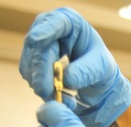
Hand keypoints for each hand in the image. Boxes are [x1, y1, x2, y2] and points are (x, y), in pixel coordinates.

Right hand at [19, 8, 130, 126]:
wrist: (93, 80)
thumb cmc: (99, 67)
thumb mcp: (100, 69)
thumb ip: (86, 72)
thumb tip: (66, 80)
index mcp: (70, 22)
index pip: (55, 22)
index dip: (44, 31)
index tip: (35, 40)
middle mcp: (49, 28)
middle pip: (38, 48)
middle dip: (41, 71)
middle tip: (46, 91)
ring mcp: (37, 44)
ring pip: (31, 64)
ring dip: (43, 85)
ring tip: (67, 100)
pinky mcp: (31, 60)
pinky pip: (30, 76)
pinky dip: (42, 89)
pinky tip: (59, 96)